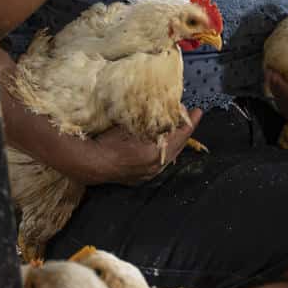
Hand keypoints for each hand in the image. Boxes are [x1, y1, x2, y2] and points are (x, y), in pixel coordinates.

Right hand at [55, 109, 203, 185]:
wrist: (90, 164)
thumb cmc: (107, 141)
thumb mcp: (130, 124)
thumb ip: (150, 118)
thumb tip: (166, 109)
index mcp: (155, 153)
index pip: (180, 135)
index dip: (190, 122)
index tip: (198, 112)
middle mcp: (155, 167)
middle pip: (178, 147)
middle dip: (184, 132)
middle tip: (190, 118)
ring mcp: (148, 175)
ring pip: (169, 156)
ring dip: (174, 142)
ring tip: (177, 129)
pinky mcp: (140, 178)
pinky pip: (159, 163)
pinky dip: (163, 151)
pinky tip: (162, 144)